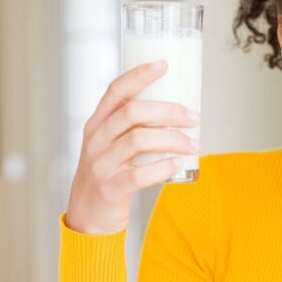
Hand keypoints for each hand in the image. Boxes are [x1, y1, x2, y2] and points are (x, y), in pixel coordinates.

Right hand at [66, 59, 200, 234]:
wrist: (88, 215)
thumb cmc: (108, 173)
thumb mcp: (110, 144)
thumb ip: (131, 127)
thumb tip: (176, 110)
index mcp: (97, 123)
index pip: (116, 90)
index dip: (139, 75)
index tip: (164, 65)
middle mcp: (96, 139)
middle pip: (132, 112)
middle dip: (169, 111)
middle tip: (193, 117)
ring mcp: (101, 164)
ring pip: (138, 140)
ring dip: (173, 139)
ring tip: (193, 144)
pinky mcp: (110, 188)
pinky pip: (139, 175)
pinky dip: (163, 167)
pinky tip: (177, 164)